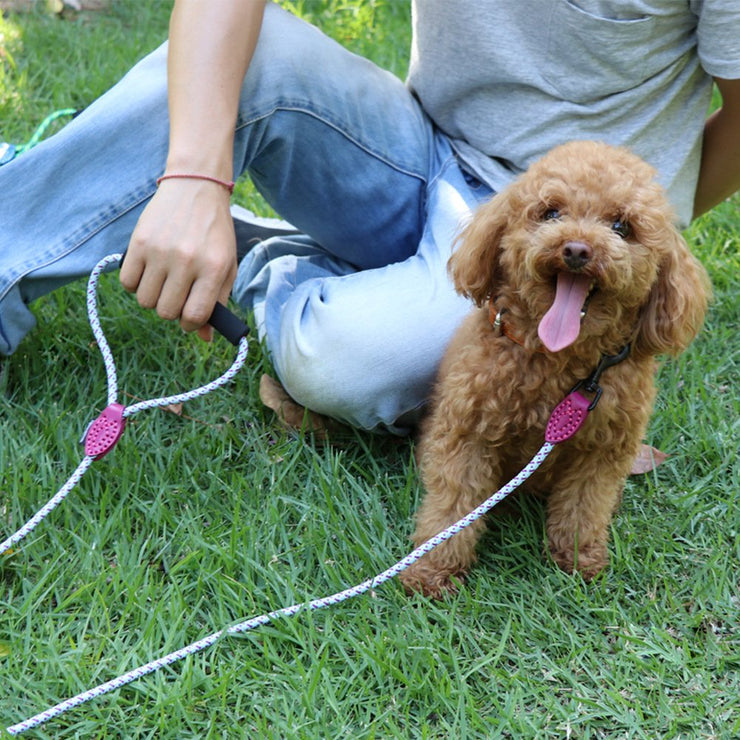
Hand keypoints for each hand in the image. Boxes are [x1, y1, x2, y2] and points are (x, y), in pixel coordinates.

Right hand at [120, 178, 237, 341]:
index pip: (195, 316)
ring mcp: (160, 251)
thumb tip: (205, 338)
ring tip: (164, 280)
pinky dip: (136, 283)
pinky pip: (127, 283)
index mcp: (212, 268)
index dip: (191, 324)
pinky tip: (149, 271)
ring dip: (153, 297)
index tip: (190, 316)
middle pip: (166, 312)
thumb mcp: (226, 265)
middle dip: (172, 310)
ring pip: (145, 301)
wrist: (196, 188)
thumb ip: (217, 302)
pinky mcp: (138, 242)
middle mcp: (186, 261)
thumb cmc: (214, 233)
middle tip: (177, 294)